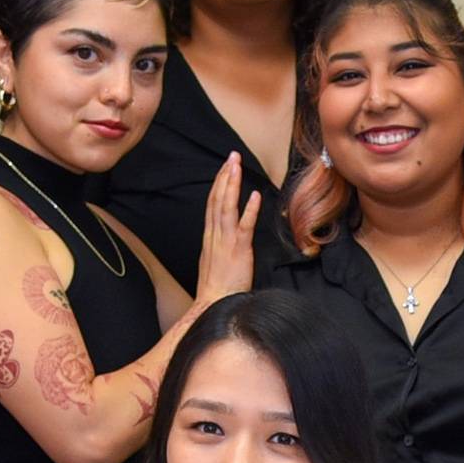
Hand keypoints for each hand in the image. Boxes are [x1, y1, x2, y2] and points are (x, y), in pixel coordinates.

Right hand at [193, 153, 261, 305]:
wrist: (213, 305)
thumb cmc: (217, 290)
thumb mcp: (214, 263)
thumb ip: (219, 247)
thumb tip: (225, 238)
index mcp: (209, 238)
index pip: (212, 204)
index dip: (218, 184)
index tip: (224, 168)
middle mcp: (214, 236)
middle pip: (217, 199)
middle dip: (224, 176)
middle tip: (231, 156)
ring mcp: (225, 242)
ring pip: (226, 207)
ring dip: (232, 184)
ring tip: (236, 165)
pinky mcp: (238, 251)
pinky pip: (244, 226)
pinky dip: (248, 210)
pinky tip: (253, 195)